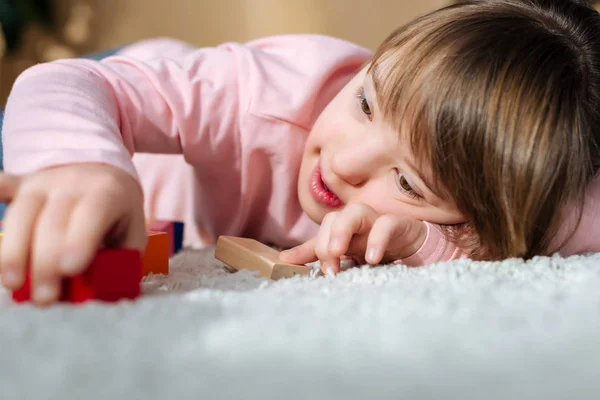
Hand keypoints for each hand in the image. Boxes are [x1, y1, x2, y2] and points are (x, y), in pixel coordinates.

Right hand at [0, 164, 146, 304]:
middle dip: (46, 262)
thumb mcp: (132, 230)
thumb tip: (104, 292)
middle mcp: (73, 183)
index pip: (93, 213)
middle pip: (53, 220)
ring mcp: (43, 182)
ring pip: (23, 212)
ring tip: (12, 284)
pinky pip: (4, 188)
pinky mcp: (22, 185)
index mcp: (107, 193)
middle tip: (45, 298)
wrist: (101, 168)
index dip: (80, 240)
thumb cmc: (118, 210)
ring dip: (14, 251)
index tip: (70, 270)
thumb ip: (121, 257)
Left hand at [279, 203, 426, 275]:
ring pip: (356, 212)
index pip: (322, 230)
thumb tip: (283, 259)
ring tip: (339, 253)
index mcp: (343, 226)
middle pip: (335, 218)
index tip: (311, 270)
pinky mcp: (398, 224)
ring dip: (344, 231)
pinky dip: (378, 239)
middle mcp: (357, 220)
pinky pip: (386, 224)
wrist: (414, 245)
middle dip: (327, 240)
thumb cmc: (375, 245)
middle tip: (328, 267)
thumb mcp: (345, 252)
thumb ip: (316, 253)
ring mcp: (376, 220)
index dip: (313, 248)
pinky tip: (372, 258)